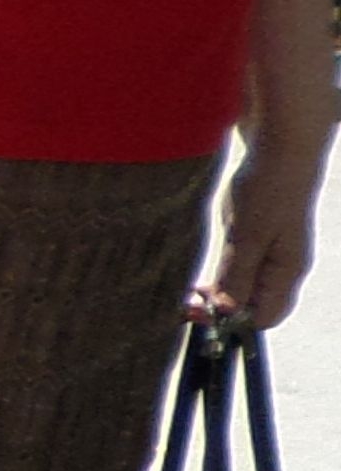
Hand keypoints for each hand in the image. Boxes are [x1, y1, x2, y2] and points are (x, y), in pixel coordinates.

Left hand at [200, 147, 323, 328]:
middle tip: (184, 304)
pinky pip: (241, 268)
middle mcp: (283, 267)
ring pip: (245, 288)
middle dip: (221, 311)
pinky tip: (201, 271)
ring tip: (187, 291)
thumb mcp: (246, 235)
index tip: (197, 313)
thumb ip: (237, 275)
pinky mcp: (261, 237)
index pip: (263, 318)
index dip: (232, 323)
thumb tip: (228, 312)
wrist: (281, 146)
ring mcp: (274, 252)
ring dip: (218, 294)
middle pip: (254, 306)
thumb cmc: (267, 188)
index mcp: (286, 271)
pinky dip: (221, 275)